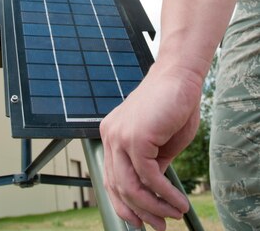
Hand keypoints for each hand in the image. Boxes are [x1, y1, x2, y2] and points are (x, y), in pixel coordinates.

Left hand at [99, 61, 201, 229]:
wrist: (180, 75)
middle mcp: (110, 135)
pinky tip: (178, 201)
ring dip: (153, 207)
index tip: (142, 221)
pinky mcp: (135, 137)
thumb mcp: (161, 143)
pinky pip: (148, 176)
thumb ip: (152, 164)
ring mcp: (119, 136)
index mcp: (112, 134)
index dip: (124, 204)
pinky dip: (164, 194)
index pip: (111, 178)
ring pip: (130, 186)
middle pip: (117, 186)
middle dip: (139, 212)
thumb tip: (151, 191)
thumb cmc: (173, 104)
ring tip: (173, 215)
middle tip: (160, 226)